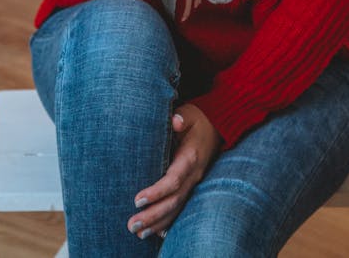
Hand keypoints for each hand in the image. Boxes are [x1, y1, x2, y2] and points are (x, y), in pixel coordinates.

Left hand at [126, 104, 222, 239]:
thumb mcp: (189, 114)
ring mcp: (194, 183)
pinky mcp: (192, 187)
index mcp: (190, 158)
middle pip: (173, 201)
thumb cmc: (198, 120)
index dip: (156, 192)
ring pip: (177, 209)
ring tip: (138, 234)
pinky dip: (169, 222)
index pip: (173, 180)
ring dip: (158, 223)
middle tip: (132, 225)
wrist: (217, 126)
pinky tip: (157, 234)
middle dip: (153, 216)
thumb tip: (175, 121)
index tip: (137, 200)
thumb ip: (181, 118)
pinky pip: (181, 208)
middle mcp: (193, 175)